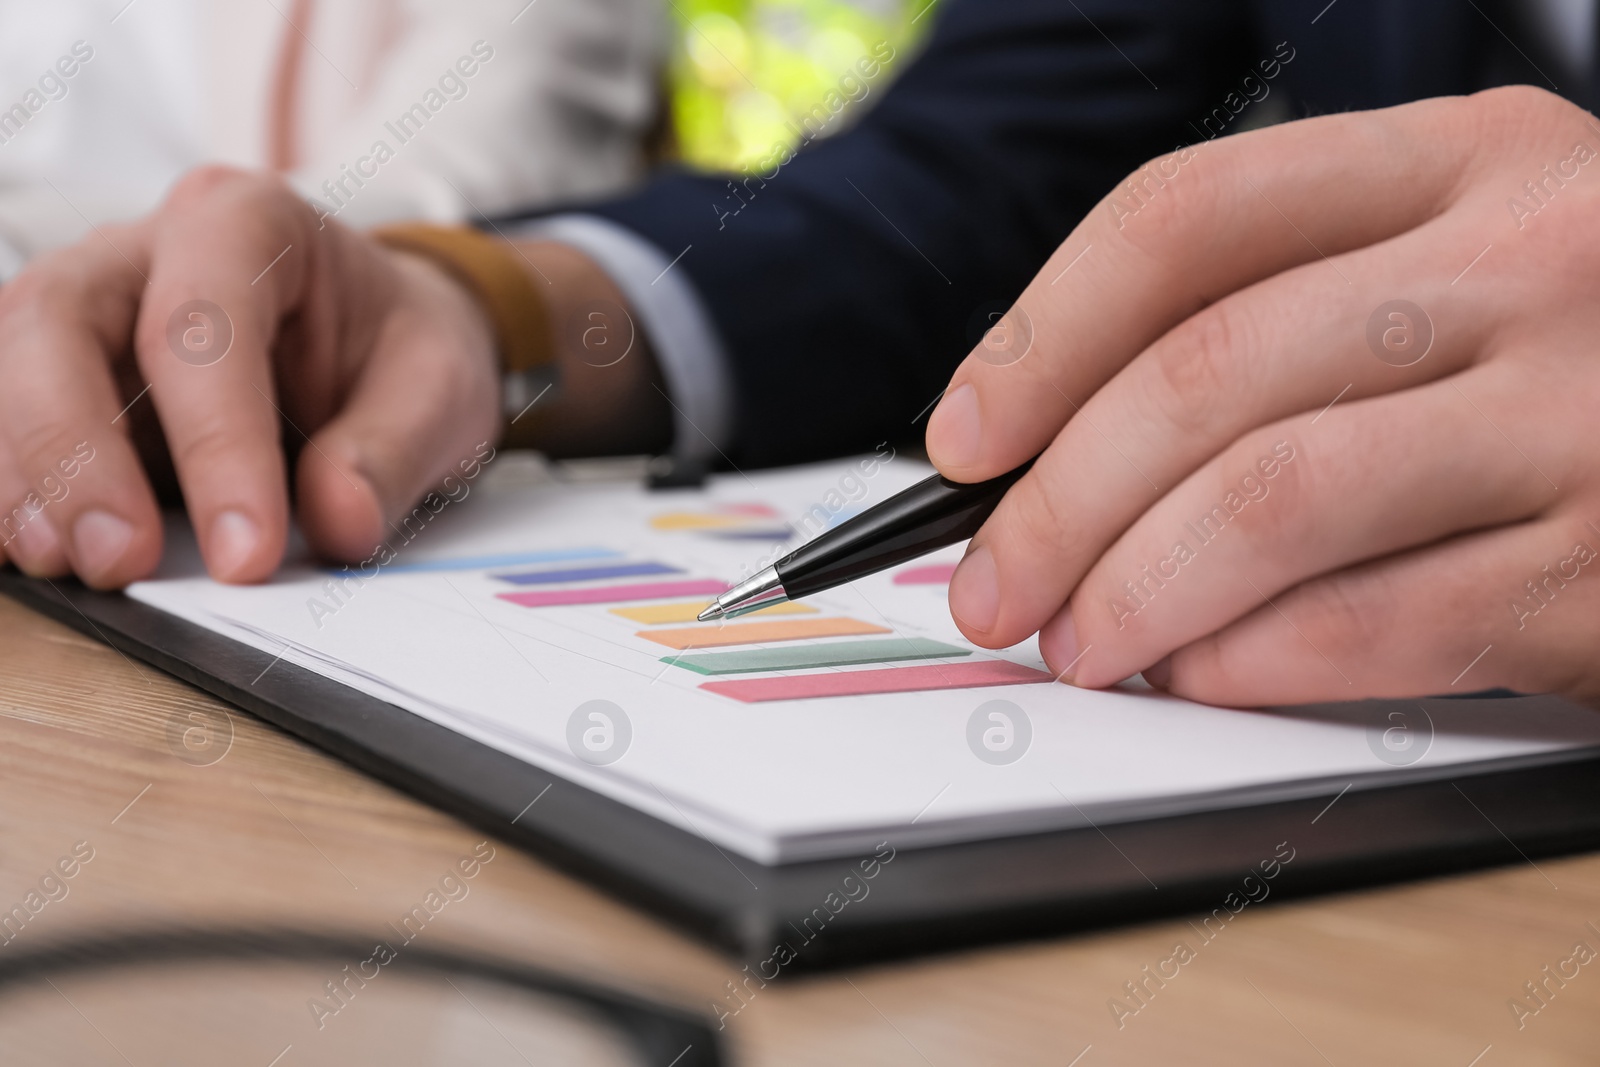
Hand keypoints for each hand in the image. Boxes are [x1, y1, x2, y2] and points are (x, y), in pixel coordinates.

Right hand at [0, 167, 667, 588]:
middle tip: (120, 560)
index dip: (215, 444)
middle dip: (78, 451)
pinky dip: (13, 485)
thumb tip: (338, 521)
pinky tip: (33, 550)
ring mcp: (89, 304)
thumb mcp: (440, 390)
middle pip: (59, 324)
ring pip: (13, 365)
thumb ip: (394, 452)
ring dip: (30, 476)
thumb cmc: (398, 347)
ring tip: (72, 565)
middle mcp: (144, 249)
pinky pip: (8, 416)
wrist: (380, 334)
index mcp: (248, 223)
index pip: (201, 323)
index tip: (247, 552)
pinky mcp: (61, 371)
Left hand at [925, 86, 1599, 706]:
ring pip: (1273, 499)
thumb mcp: (1471, 261)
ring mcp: (1587, 409)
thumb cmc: (1598, 349)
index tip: (965, 435)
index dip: (1038, 334)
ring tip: (1078, 642)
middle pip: (1205, 371)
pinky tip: (1200, 673)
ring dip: (1135, 590)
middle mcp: (1531, 258)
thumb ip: (1295, 313)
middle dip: (1055, 501)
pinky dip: (1255, 659)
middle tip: (990, 583)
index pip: (1186, 218)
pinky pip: (1382, 620)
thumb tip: (1054, 440)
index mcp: (1464, 158)